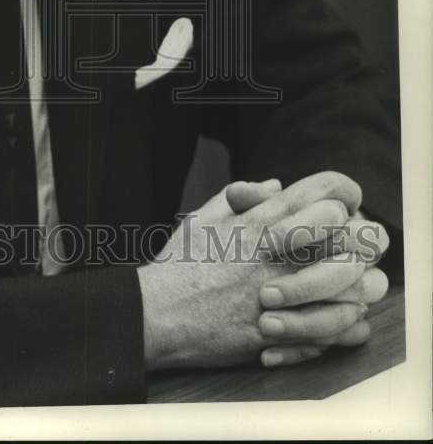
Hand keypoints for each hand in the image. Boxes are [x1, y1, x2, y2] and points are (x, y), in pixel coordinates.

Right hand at [138, 172, 368, 370]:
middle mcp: (277, 251)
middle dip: (359, 238)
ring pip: (353, 282)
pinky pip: (338, 329)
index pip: (325, 193)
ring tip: (350, 288)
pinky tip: (338, 320)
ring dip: (357, 284)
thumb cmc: (178, 264)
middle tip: (353, 249)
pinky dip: (347, 325)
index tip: (343, 207)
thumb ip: (246, 198)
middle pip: (349, 232)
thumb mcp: (205, 217)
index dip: (343, 195)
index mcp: (261, 220)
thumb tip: (278, 185)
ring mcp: (282, 291)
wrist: (157, 313)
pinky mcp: (282, 330)